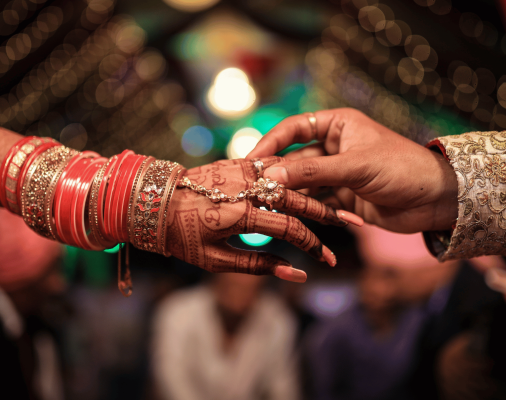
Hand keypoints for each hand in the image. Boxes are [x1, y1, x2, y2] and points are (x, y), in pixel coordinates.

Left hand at [165, 157, 359, 281]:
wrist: (152, 200)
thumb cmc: (180, 236)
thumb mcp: (214, 260)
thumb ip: (257, 265)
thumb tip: (296, 274)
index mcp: (240, 215)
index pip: (290, 229)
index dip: (314, 246)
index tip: (329, 260)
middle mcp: (245, 188)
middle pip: (298, 199)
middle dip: (328, 214)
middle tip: (353, 224)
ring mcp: (242, 170)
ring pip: (290, 179)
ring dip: (316, 192)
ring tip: (337, 203)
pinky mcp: (238, 161)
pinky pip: (274, 166)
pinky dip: (294, 176)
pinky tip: (310, 184)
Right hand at [247, 108, 457, 233]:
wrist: (436, 200)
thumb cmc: (401, 169)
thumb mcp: (354, 166)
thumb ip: (312, 172)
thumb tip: (270, 177)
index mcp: (337, 125)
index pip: (293, 128)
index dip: (270, 143)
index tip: (250, 160)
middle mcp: (334, 146)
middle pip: (295, 159)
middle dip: (277, 174)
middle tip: (254, 189)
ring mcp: (337, 173)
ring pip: (304, 184)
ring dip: (290, 195)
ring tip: (268, 206)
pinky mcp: (343, 197)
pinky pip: (317, 202)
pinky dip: (308, 211)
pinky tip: (294, 218)